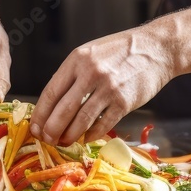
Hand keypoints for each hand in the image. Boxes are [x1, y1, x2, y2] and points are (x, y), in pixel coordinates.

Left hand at [29, 28, 173, 145]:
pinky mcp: (125, 102)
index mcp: (77, 60)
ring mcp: (109, 88)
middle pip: (63, 109)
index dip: (40, 114)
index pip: (51, 92)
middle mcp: (91, 73)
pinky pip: (103, 124)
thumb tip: (53, 103)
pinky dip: (92, 134)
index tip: (35, 127)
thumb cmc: (120, 51)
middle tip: (47, 140)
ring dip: (69, 135)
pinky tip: (86, 138)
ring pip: (81, 120)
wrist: (156, 48)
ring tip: (64, 142)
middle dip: (52, 129)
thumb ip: (73, 74)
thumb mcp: (91, 53)